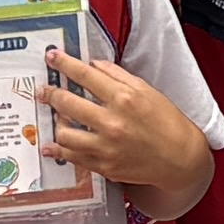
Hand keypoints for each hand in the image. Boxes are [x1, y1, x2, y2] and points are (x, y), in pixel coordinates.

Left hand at [39, 45, 200, 193]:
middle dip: (51, 93)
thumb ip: (117, 75)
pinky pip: (72, 157)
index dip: (64, 64)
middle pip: (68, 103)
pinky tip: (51, 145)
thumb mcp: (146, 90)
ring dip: (56, 122)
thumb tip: (92, 65)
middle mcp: (111, 122)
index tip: (52, 57)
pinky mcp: (103, 166)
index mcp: (123, 98)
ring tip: (57, 117)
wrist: (179, 158)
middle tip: (44, 90)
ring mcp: (105, 147)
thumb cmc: (167, 121)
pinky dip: (58, 150)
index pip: (85, 75)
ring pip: (64, 133)